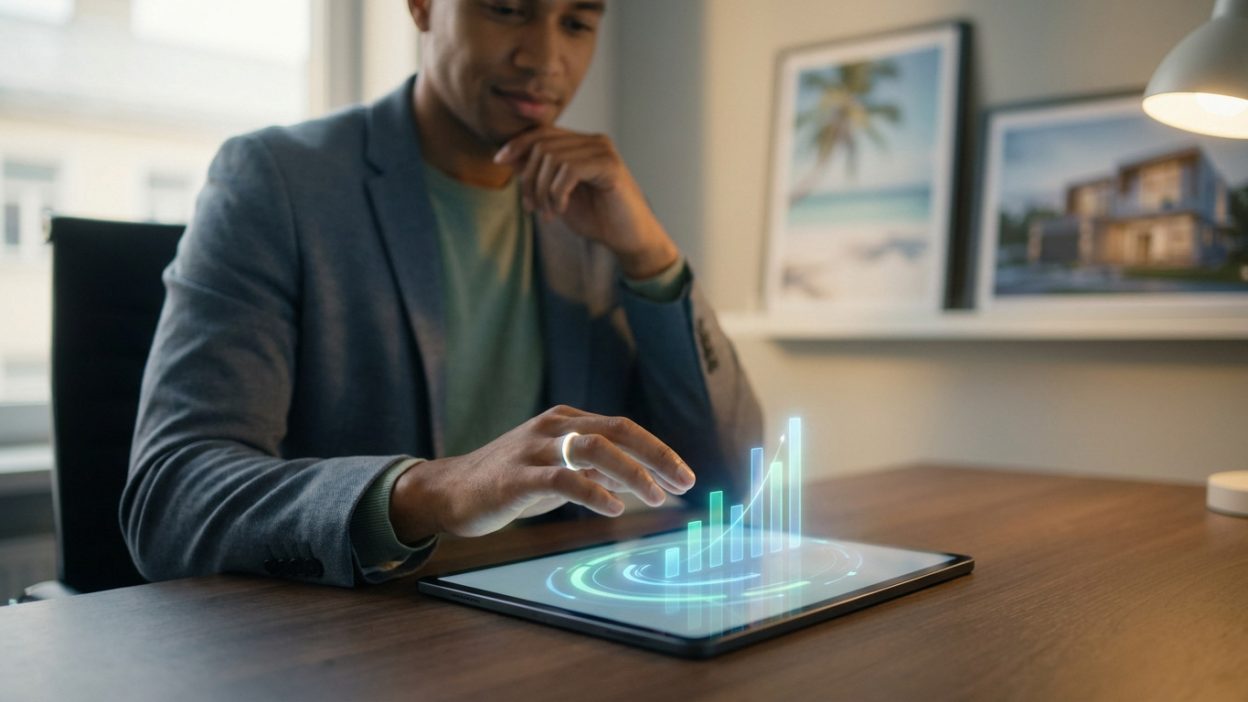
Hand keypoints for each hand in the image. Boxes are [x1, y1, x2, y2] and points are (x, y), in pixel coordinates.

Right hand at [389, 405, 696, 540]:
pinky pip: (563, 479)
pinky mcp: (517, 477)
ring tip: (656, 497)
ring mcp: (534, 449)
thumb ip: (594, 471)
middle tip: (684, 482)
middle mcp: (553, 427)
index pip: (622, 427)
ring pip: (594, 448)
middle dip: (656, 455)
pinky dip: (594, 492)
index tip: (683, 476)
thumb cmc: (507, 482)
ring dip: (632, 473)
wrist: (448, 492)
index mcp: (565, 422)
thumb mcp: (557, 471)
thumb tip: (640, 480)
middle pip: (617, 430)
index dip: (657, 450)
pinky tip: (614, 508)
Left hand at [494, 127, 679, 278]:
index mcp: (583, 144)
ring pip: (552, 157)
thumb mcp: (557, 195)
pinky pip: (568, 170)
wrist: (628, 239)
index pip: (542, 132)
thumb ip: (538, 175)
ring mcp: (603, 151)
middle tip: (531, 208)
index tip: (499, 162)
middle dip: (528, 179)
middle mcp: (594, 141)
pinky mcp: (610, 166)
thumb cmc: (597, 218)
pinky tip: (561, 209)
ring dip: (541, 191)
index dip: (517, 144)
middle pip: (541, 145)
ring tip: (548, 213)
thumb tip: (508, 157)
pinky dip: (557, 193)